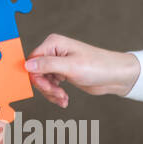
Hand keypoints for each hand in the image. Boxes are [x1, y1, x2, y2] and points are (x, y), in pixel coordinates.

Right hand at [24, 33, 141, 107]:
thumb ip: (47, 65)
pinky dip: (55, 94)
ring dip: (51, 92)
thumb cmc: (98, 67)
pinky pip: (51, 85)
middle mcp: (53, 51)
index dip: (36, 76)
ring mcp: (58, 62)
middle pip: (36, 72)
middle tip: (58, 95)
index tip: (47, 88)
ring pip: (42, 81)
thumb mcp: (70, 67)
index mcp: (53, 43)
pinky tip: (64, 100)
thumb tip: (26, 65)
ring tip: (63, 99)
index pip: (32, 61)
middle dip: (46, 87)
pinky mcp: (63, 73)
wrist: (116, 76)